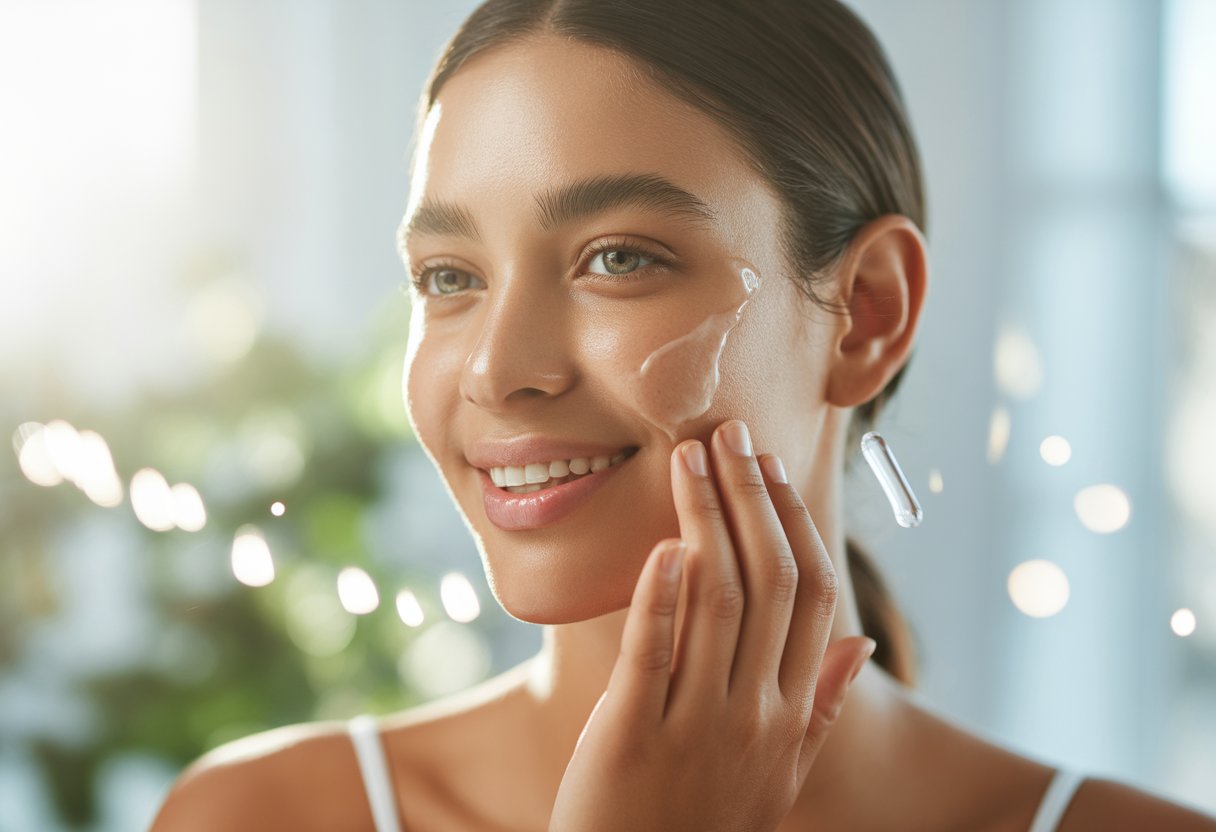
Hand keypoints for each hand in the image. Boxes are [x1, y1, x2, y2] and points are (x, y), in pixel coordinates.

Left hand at [548, 419, 877, 831]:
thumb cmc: (706, 825)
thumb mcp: (780, 776)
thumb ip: (821, 709)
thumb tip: (858, 642)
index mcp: (791, 715)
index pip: (810, 597)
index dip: (793, 522)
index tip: (771, 467)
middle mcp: (756, 715)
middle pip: (768, 582)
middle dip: (751, 498)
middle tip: (729, 433)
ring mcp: (697, 729)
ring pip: (716, 601)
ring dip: (705, 518)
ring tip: (690, 457)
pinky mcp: (631, 740)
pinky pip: (653, 655)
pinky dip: (660, 595)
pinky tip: (663, 542)